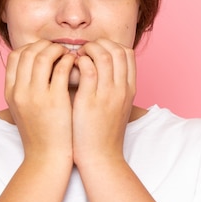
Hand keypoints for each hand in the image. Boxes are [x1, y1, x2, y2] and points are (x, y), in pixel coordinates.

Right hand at [5, 40, 75, 161]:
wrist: (46, 159)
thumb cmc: (40, 133)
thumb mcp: (23, 109)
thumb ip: (24, 87)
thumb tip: (35, 64)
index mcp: (10, 92)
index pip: (15, 56)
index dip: (30, 48)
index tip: (43, 50)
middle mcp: (20, 91)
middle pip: (29, 52)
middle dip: (45, 46)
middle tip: (58, 49)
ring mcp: (37, 95)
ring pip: (44, 56)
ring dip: (58, 50)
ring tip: (68, 54)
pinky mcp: (56, 100)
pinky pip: (62, 68)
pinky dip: (69, 61)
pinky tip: (76, 64)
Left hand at [71, 38, 135, 165]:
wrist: (100, 158)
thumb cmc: (102, 132)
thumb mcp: (115, 106)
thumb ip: (111, 85)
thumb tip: (97, 65)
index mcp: (130, 89)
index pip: (127, 53)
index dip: (111, 45)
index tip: (96, 50)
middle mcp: (122, 89)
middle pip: (118, 50)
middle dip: (100, 43)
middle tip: (84, 50)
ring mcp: (108, 94)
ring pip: (104, 56)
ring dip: (88, 50)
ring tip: (76, 56)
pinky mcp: (91, 101)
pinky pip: (88, 70)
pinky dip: (79, 62)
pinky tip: (70, 67)